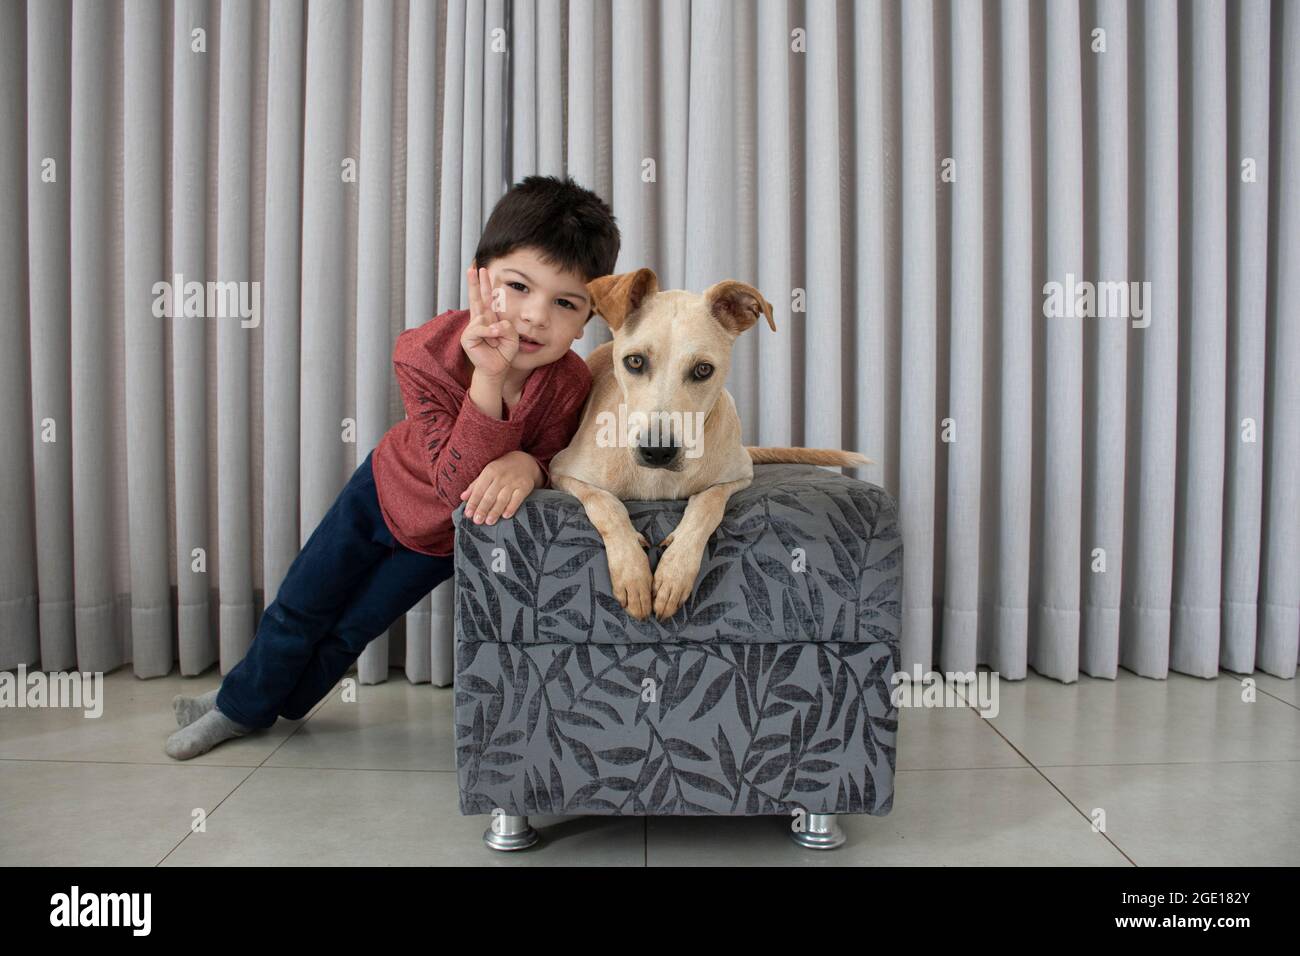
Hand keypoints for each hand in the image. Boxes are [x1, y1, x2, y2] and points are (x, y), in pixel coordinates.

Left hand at [460, 451, 541, 524]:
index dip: (473, 502)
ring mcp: (514, 481)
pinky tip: (506, 516)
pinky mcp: (525, 486)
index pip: (479, 489)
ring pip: (503, 499)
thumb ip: (475, 485)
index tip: (468, 514)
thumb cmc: (502, 470)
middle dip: (483, 509)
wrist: (524, 461)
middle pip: (490, 495)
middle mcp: (501, 476)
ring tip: (489, 522)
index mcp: (490, 471)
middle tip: (477, 521)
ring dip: (495, 511)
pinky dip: (511, 508)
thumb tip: (462, 497)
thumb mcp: (488, 472)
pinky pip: (517, 499)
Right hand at [462, 263, 517, 377]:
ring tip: (497, 342)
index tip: (483, 270)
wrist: (497, 368)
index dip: (485, 284)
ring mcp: (473, 328)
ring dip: (495, 330)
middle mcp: (480, 320)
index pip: (487, 298)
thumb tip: (494, 324)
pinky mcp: (468, 337)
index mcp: (490, 317)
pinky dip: (488, 332)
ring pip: (482, 316)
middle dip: (474, 283)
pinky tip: (493, 338)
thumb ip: (507, 326)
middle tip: (472, 268)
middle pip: (476, 298)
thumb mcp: (512, 337)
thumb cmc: (504, 352)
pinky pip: (479, 328)